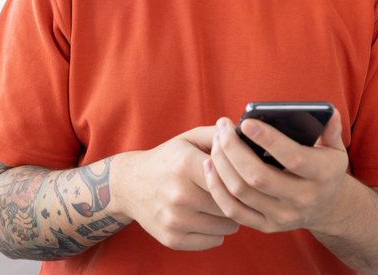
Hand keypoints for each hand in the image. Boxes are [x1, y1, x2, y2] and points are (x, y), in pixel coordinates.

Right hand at [113, 126, 239, 249]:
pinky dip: (217, 232)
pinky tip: (208, 219)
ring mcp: (174, 219)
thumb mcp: (188, 139)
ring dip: (230, 217)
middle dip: (238, 199)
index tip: (242, 176)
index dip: (240, 178)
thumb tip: (248, 135)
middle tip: (235, 193)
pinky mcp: (172, 239)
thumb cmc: (167, 160)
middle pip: (231, 203)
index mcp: (186, 165)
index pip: (231, 177)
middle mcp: (179, 193)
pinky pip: (214, 241)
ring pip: (226, 226)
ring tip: (220, 205)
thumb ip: (219, 135)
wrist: (129, 185)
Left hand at [203, 110, 350, 233]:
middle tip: (223, 128)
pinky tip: (209, 166)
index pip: (293, 158)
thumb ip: (330, 129)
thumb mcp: (335, 148)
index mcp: (322, 175)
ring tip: (216, 141)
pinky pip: (234, 210)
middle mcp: (302, 199)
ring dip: (222, 164)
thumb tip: (328, 111)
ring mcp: (283, 215)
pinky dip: (217, 188)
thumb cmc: (325, 168)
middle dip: (234, 149)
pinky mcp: (267, 226)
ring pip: (242, 192)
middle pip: (258, 176)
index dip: (268, 139)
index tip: (245, 122)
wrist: (328, 208)